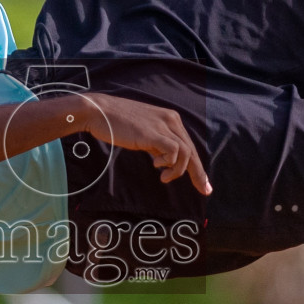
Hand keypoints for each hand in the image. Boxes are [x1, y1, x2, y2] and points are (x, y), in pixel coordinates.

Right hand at [77, 94, 211, 193]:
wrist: (99, 112)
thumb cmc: (117, 124)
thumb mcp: (143, 134)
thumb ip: (156, 144)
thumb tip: (164, 161)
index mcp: (170, 119)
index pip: (189, 145)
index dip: (197, 166)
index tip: (203, 184)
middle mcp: (171, 120)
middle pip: (192, 151)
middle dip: (199, 174)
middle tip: (204, 190)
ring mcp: (163, 126)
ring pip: (186, 153)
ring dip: (178, 170)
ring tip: (164, 177)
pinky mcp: (153, 134)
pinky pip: (174, 151)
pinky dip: (169, 163)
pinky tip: (156, 166)